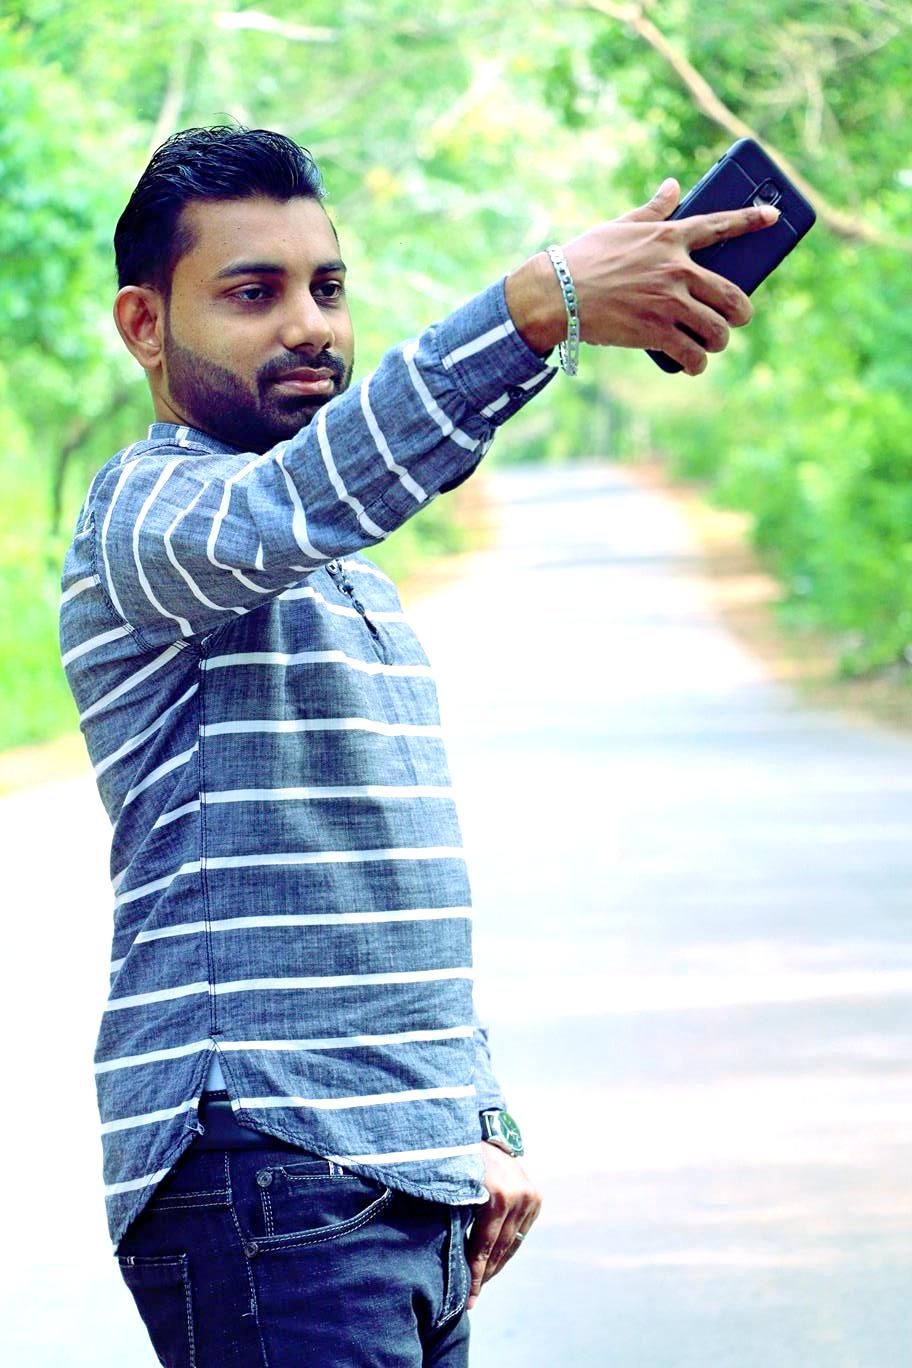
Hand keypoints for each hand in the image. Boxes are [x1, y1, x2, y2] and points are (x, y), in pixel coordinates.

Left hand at [465, 1142, 540, 1309]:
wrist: (483, 1132)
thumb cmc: (459, 1160)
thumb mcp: (453, 1186)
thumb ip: (455, 1217)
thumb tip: (448, 1259)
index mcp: (496, 1195)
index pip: (484, 1247)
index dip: (475, 1275)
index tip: (468, 1301)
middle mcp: (517, 1196)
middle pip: (499, 1248)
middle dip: (485, 1274)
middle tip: (472, 1297)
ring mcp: (529, 1196)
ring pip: (512, 1243)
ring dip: (497, 1264)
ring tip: (482, 1282)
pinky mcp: (535, 1196)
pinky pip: (520, 1232)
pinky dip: (507, 1247)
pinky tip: (495, 1261)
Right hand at [505, 179, 778, 375]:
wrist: (556, 294)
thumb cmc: (584, 258)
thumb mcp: (620, 225)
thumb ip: (653, 209)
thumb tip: (674, 185)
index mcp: (669, 238)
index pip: (719, 226)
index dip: (750, 221)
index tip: (774, 218)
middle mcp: (676, 269)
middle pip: (732, 295)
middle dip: (740, 313)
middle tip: (734, 320)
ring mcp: (669, 303)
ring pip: (716, 330)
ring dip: (718, 341)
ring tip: (710, 344)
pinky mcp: (656, 333)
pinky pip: (692, 354)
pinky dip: (696, 364)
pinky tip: (692, 365)